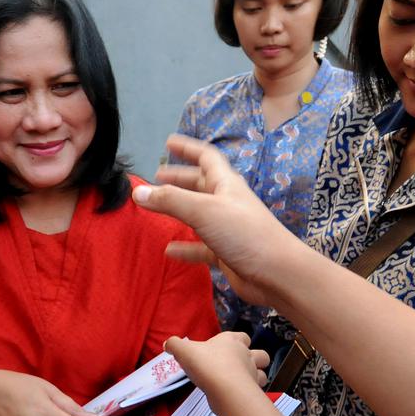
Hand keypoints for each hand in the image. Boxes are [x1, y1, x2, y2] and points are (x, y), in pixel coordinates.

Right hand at [134, 135, 305, 305]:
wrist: (276, 273)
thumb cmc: (245, 233)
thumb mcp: (204, 210)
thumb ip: (170, 200)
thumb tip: (138, 192)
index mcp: (225, 184)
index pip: (206, 157)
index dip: (187, 147)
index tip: (169, 142)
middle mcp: (226, 202)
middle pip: (199, 184)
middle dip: (179, 179)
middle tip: (156, 177)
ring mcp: (227, 228)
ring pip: (198, 214)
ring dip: (178, 210)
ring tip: (156, 208)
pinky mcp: (226, 253)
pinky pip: (200, 247)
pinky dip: (185, 246)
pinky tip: (169, 251)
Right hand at [165, 333, 269, 409]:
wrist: (224, 388)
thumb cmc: (206, 364)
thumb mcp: (184, 350)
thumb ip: (175, 345)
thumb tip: (167, 344)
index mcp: (232, 341)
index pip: (242, 336)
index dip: (237, 340)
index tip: (225, 348)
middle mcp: (246, 355)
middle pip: (261, 354)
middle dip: (255, 358)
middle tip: (239, 365)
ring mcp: (252, 373)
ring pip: (264, 373)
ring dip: (257, 376)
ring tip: (242, 381)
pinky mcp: (252, 391)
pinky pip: (256, 390)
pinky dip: (250, 392)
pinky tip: (238, 394)